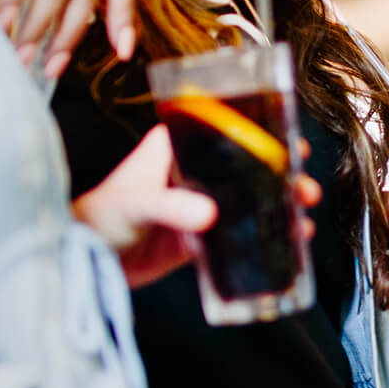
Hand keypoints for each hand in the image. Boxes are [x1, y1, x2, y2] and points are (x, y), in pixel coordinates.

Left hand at [73, 127, 321, 287]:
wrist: (85, 261)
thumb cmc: (101, 217)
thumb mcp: (136, 203)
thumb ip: (170, 207)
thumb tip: (209, 214)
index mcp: (176, 147)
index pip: (224, 126)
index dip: (261, 128)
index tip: (290, 136)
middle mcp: (193, 171)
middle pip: (248, 163)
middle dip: (282, 172)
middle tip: (303, 184)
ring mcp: (199, 203)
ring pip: (250, 197)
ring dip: (279, 203)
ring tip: (302, 213)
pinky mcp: (201, 236)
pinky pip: (241, 231)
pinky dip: (266, 233)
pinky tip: (289, 238)